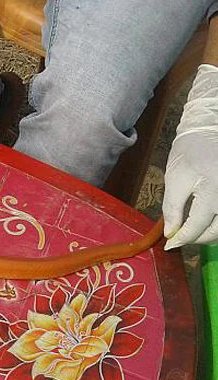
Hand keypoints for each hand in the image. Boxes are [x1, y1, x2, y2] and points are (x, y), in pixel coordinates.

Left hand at [162, 64, 217, 249]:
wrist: (208, 131)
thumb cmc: (189, 154)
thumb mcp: (175, 180)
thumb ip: (173, 209)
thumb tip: (171, 233)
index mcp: (213, 190)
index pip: (198, 225)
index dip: (183, 239)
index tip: (170, 245)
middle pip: (217, 230)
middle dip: (197, 239)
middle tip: (181, 238)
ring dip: (209, 233)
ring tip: (193, 230)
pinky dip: (217, 222)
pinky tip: (206, 221)